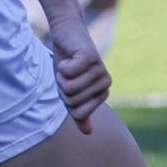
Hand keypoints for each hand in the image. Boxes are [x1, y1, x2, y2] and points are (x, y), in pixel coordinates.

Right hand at [46, 14, 109, 132]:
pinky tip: (69, 57)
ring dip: (61, 76)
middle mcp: (105, 83)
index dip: (66, 99)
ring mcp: (100, 70)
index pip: (78, 113)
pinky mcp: (90, 57)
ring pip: (69, 88)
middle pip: (72, 101)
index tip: (70, 84)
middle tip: (68, 72)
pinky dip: (62, 66)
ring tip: (69, 64)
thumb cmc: (68, 63)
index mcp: (103, 93)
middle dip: (63, 87)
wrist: (66, 33)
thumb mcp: (71, 90)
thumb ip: (79, 111)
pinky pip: (68, 74)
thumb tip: (89, 133)